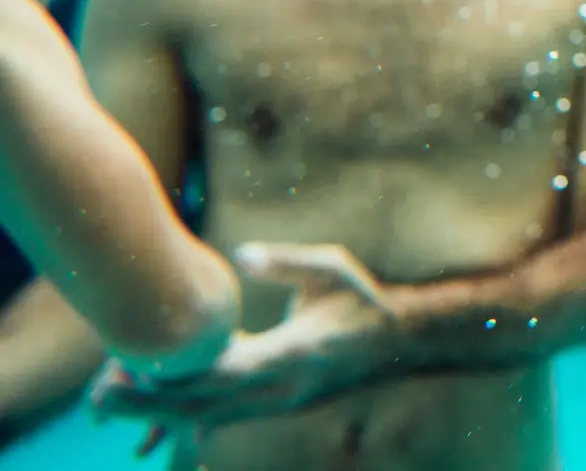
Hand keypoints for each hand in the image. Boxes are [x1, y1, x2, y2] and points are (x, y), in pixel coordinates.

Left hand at [91, 242, 395, 443]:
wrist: (398, 344)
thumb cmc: (363, 300)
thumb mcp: (333, 269)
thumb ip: (288, 262)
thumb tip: (242, 254)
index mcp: (293, 355)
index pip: (225, 374)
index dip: (177, 376)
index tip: (135, 371)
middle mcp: (279, 390)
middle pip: (204, 407)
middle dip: (149, 407)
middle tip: (100, 400)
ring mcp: (276, 404)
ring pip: (207, 418)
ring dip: (159, 414)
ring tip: (110, 404)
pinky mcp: (272, 406)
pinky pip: (221, 417)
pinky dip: (184, 416)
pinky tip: (152, 419)